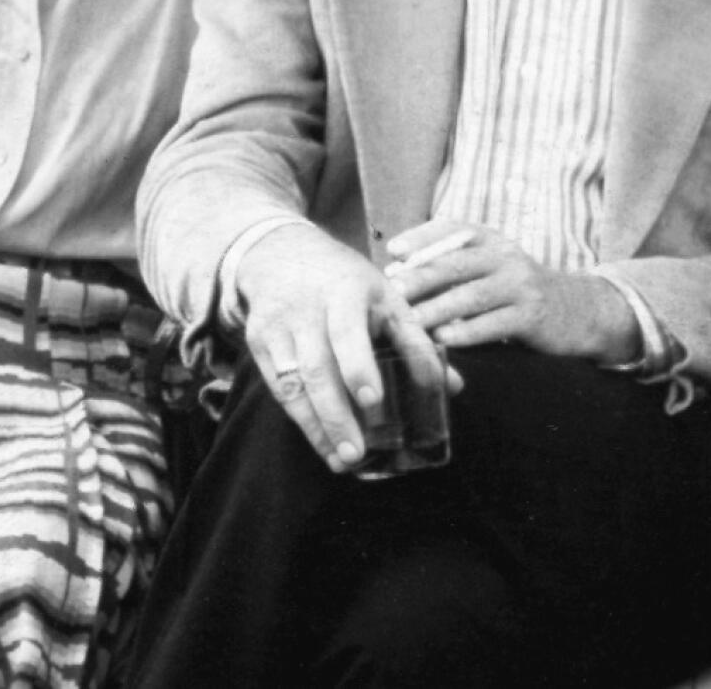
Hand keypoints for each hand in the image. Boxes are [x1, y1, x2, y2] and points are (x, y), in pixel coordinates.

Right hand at [237, 223, 460, 471]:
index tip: (372, 400)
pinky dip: (299, 417)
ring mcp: (277, 326)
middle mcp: (305, 308)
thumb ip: (415, 340)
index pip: (347, 331)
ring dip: (316, 426)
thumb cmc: (344, 280)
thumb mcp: (383, 295)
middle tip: (356, 454)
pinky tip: (320, 440)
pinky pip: (276, 386)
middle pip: (316, 367)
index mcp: (344, 290)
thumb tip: (452, 387)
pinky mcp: (258, 342)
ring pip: (291, 383)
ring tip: (341, 460)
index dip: (358, 366)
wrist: (279, 251)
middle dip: (335, 414)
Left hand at [386, 220, 639, 361]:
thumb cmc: (516, 289)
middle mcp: (506, 256)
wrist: (576, 310)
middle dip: (423, 276)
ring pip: (473, 295)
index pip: (453, 229)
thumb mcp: (489, 266)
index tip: (393, 250)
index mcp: (491, 239)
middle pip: (459, 263)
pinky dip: (467, 332)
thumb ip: (451, 264)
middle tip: (394, 290)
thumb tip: (396, 269)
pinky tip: (445, 340)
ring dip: (439, 308)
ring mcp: (522, 285)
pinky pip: (495, 324)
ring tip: (412, 320)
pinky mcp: (533, 316)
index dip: (422, 237)